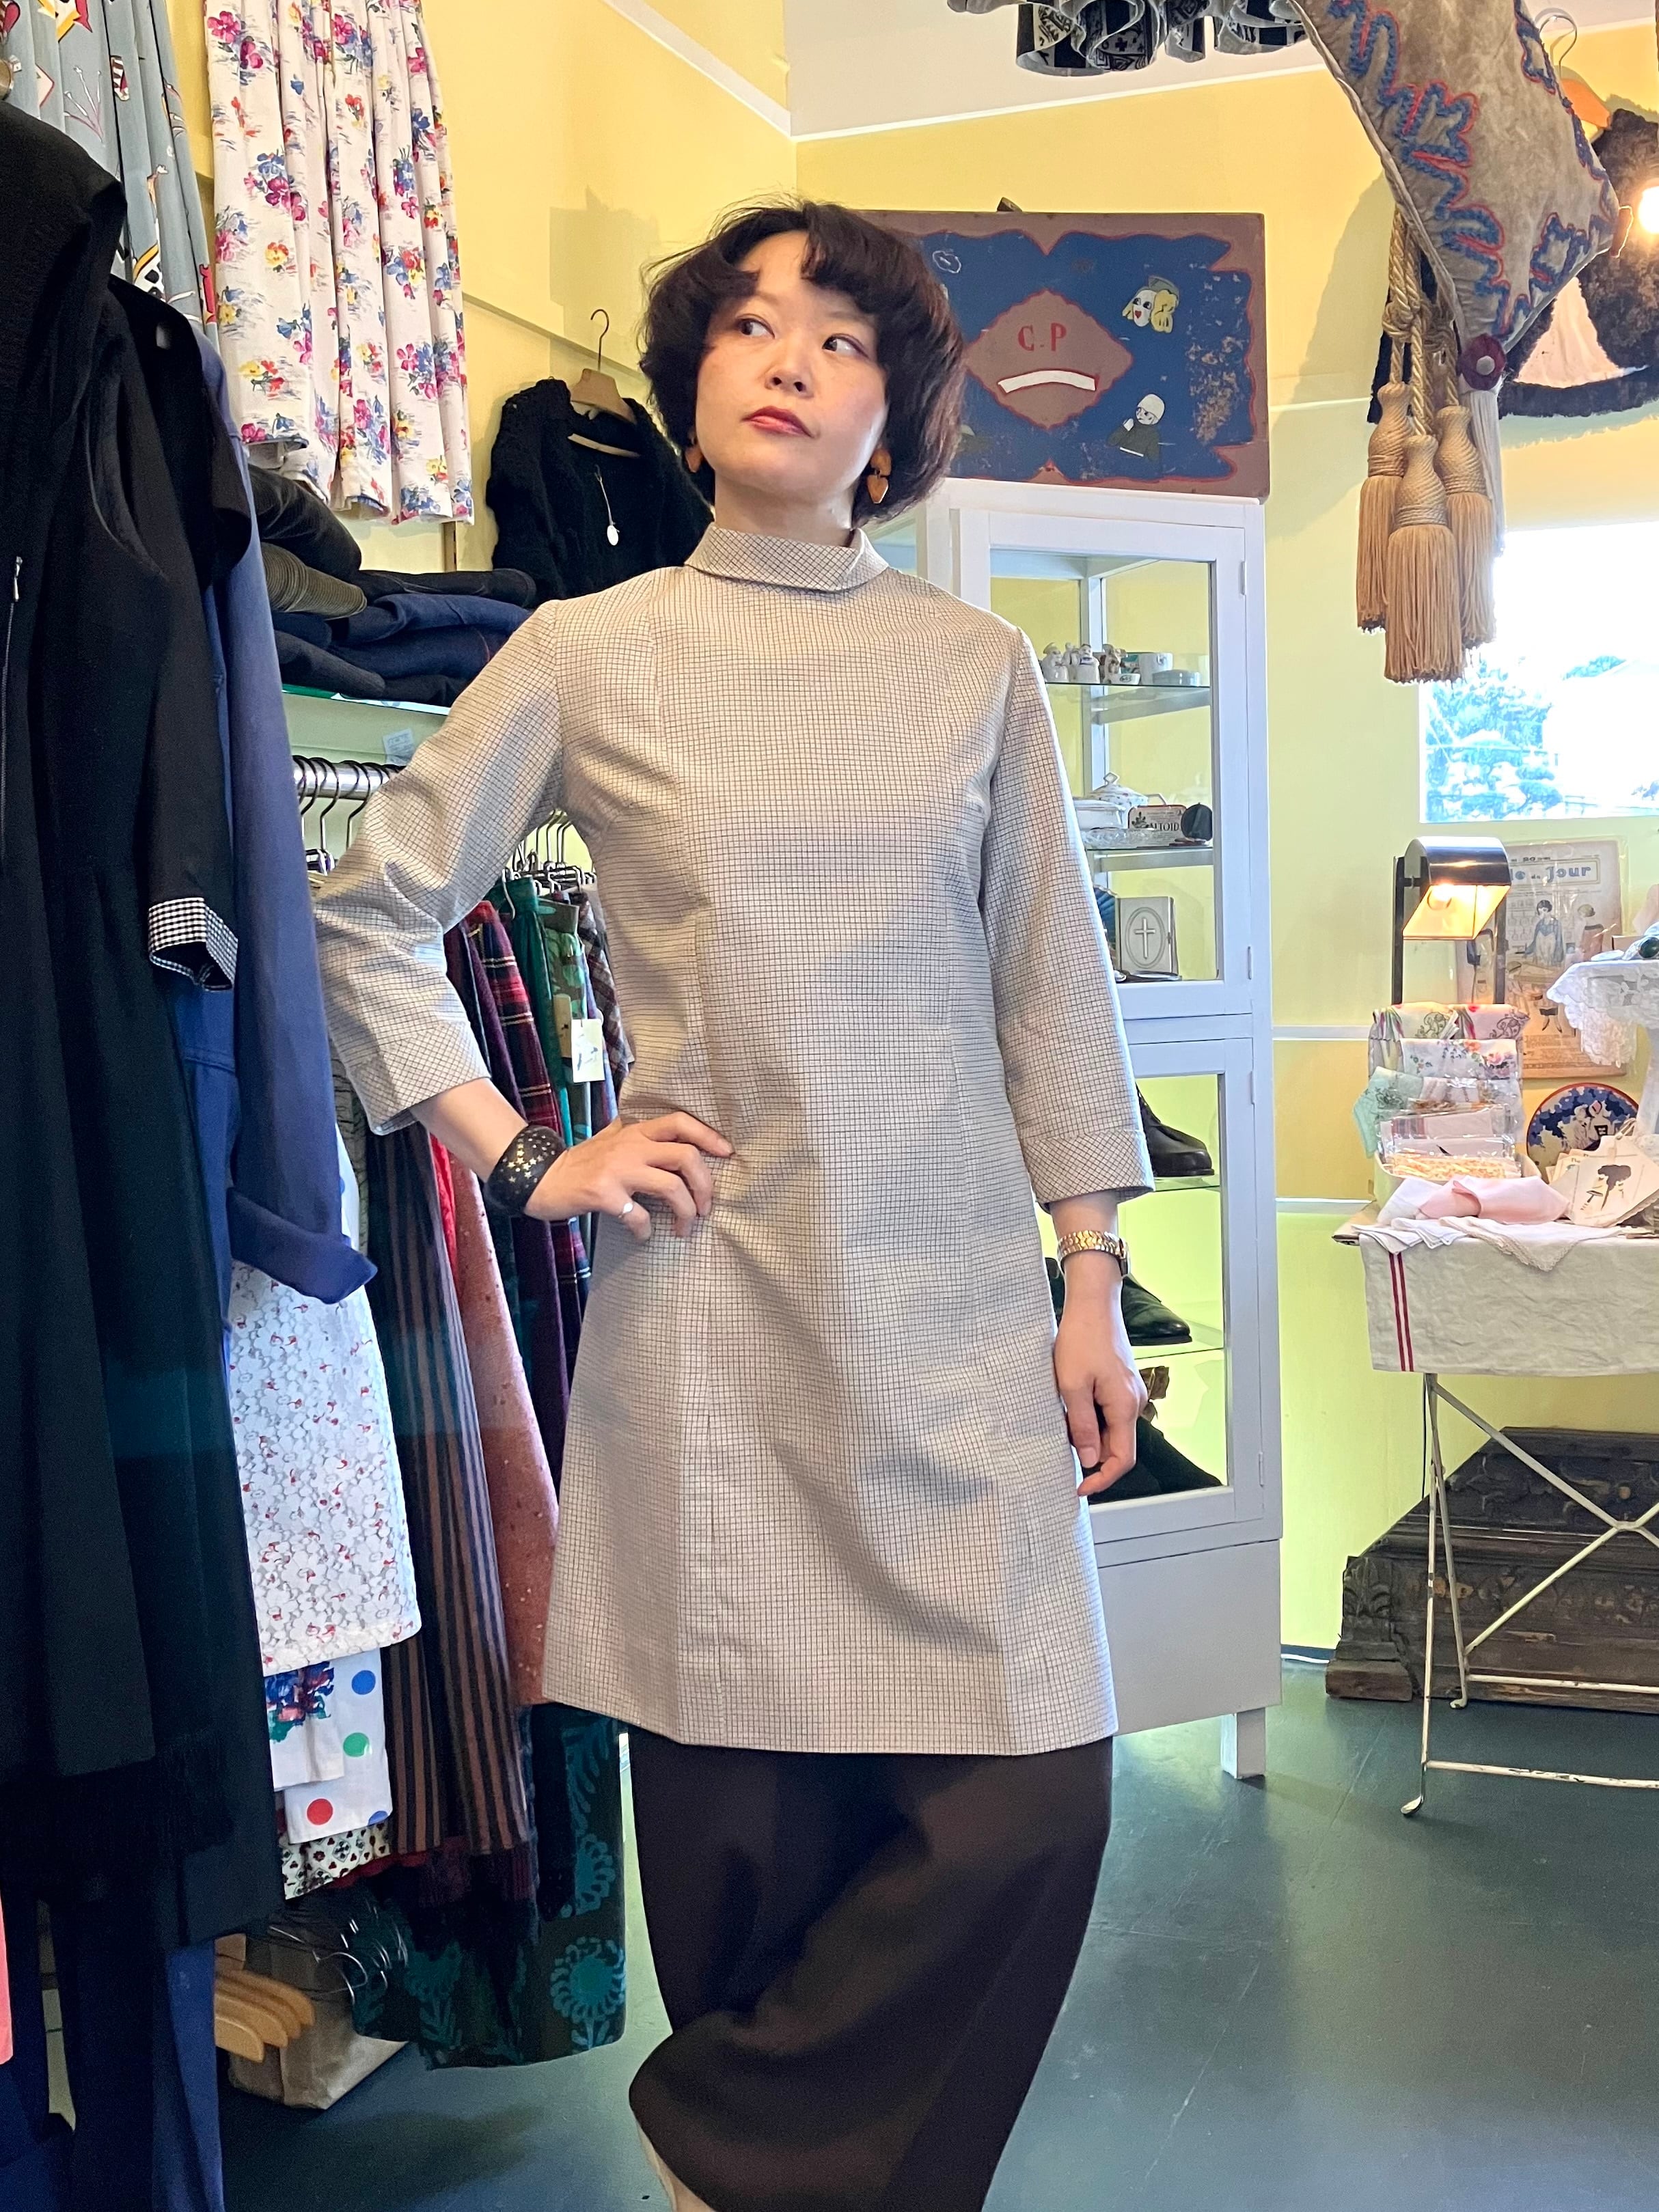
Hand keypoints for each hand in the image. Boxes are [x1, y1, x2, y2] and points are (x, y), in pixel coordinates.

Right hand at [527, 1112, 732, 1241]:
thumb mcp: (609, 1139)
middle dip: (705, 1185)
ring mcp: (617, 1169)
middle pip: (687, 1157)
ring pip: (671, 1187)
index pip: (680, 1123)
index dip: (709, 1136)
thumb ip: (635, 1136)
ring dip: (686, 1212)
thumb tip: (666, 1137)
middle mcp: (630, 1146)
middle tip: (706, 1207)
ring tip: (684, 1228)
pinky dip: (647, 1230)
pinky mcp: (604, 1193)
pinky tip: (643, 1236)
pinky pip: (639, 1215)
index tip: (726, 1154)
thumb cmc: (579, 1163)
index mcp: (635, 1132)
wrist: (540, 1177)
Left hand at [1052, 1258, 1147, 1496]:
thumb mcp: (1072, 1386)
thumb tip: (1089, 1460)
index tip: (1080, 1487)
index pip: (1121, 1458)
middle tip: (1064, 1458)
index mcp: (1124, 1406)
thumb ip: (1082, 1425)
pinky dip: (1092, 1419)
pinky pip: (1110, 1412)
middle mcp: (1134, 1402)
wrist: (1094, 1304)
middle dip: (1093, 1457)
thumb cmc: (1081, 1338)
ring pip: (1112, 1429)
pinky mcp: (1122, 1383)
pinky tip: (1072, 1409)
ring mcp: (1130, 1392)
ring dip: (1090, 1436)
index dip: (1101, 1478)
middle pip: (1118, 1446)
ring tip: (1063, 1425)